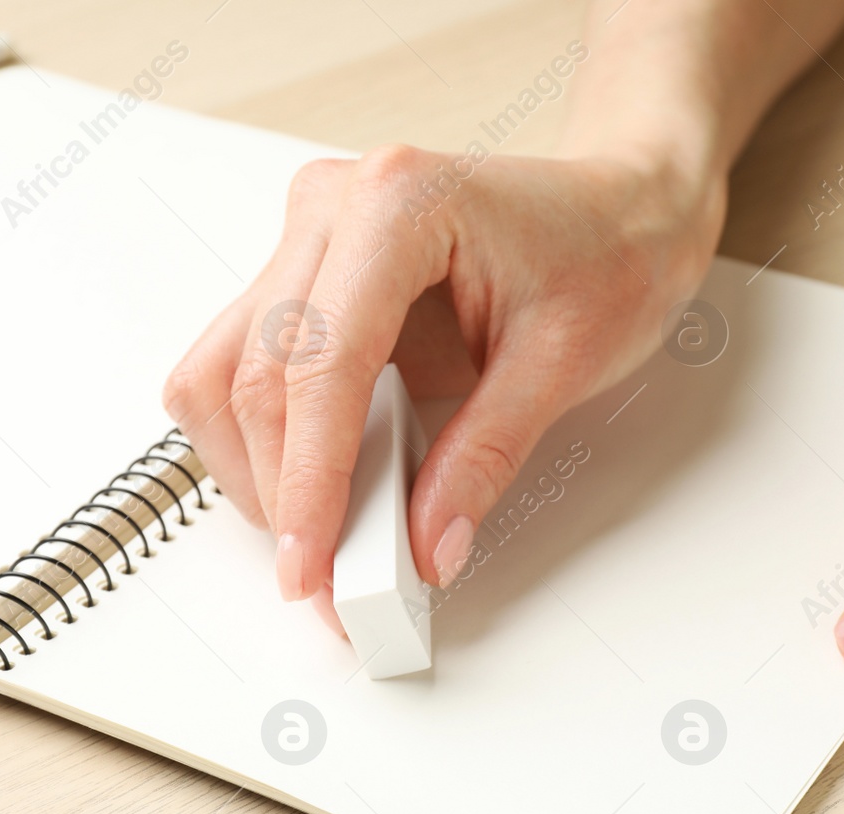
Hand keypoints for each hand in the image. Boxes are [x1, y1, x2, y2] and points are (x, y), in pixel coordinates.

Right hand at [163, 146, 722, 622]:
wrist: (621, 208)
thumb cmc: (605, 254)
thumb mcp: (562, 364)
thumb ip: (485, 457)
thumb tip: (427, 544)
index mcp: (398, 202)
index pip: (321, 363)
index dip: (309, 479)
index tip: (313, 563)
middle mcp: (333, 207)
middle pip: (255, 375)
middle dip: (282, 492)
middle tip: (328, 579)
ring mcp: (309, 238)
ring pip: (222, 372)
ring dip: (254, 468)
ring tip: (320, 536)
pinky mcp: (305, 276)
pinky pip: (241, 366)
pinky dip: (265, 441)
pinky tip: (316, 485)